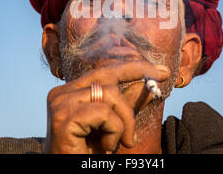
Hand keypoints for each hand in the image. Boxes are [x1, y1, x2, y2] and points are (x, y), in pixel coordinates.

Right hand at [45, 61, 169, 153]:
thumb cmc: (89, 153)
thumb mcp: (114, 125)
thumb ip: (128, 103)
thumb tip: (151, 84)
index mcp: (71, 91)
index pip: (105, 71)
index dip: (134, 68)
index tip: (162, 71)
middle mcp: (62, 93)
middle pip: (108, 78)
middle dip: (132, 98)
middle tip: (145, 114)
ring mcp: (60, 103)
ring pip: (110, 93)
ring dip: (124, 121)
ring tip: (120, 143)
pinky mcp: (63, 118)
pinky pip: (104, 113)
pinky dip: (115, 131)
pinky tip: (105, 148)